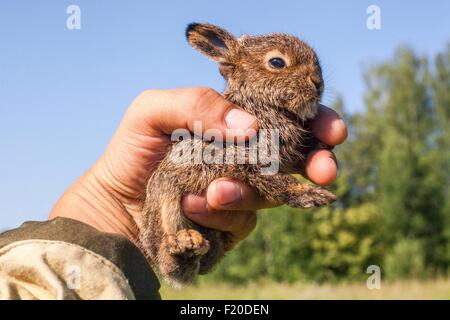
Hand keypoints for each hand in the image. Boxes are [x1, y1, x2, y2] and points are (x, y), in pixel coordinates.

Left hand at [50, 88, 346, 246]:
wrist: (114, 206)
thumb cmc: (132, 153)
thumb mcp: (152, 113)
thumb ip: (196, 104)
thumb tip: (250, 126)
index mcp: (231, 126)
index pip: (282, 119)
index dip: (314, 123)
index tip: (332, 131)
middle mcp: (242, 159)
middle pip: (294, 160)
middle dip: (315, 163)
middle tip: (323, 170)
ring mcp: (239, 192)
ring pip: (268, 194)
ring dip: (244, 192)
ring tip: (209, 192)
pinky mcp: (230, 223)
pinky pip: (243, 220)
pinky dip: (221, 213)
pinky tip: (193, 206)